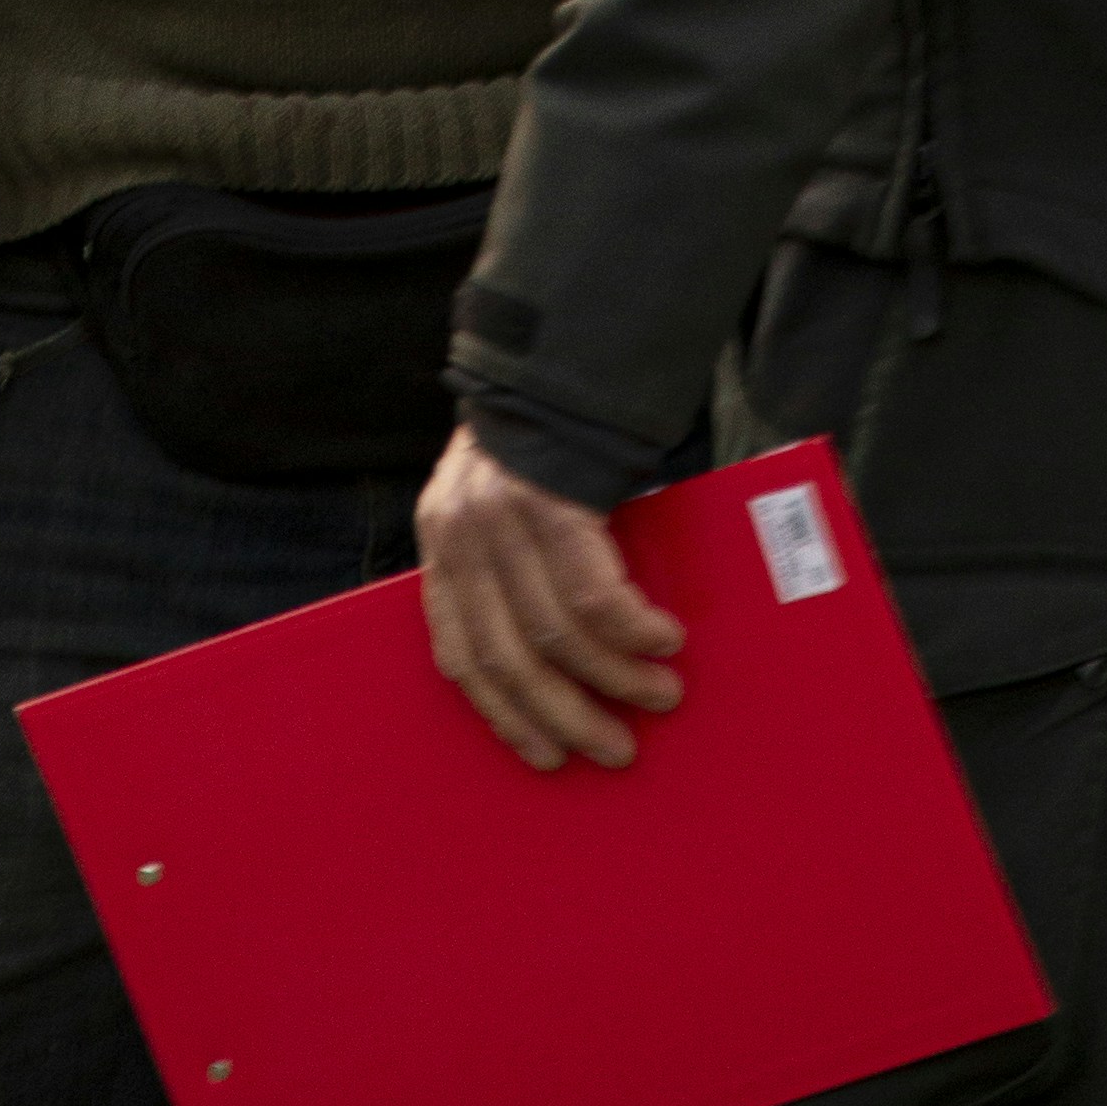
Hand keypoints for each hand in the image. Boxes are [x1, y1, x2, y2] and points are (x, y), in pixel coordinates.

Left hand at [416, 421, 683, 772]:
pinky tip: (664, 639)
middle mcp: (460, 532)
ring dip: (615, 679)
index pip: (460, 655)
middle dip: (565, 715)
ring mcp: (501, 515)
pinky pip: (594, 591)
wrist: (562, 348)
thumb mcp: (501, 506)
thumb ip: (512, 571)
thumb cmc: (544, 438)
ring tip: (659, 697)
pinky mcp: (550, 499)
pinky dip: (633, 628)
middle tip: (614, 750)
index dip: (504, 714)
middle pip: (508, 657)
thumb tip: (560, 666)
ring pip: (555, 634)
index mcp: (442, 541)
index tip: (544, 757)